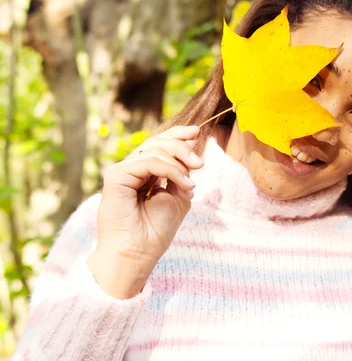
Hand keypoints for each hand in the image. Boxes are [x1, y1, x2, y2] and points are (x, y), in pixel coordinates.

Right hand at [87, 125, 202, 297]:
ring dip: (179, 163)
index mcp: (144, 174)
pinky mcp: (116, 176)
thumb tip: (191, 150)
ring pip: (154, 149)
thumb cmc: (156, 231)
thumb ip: (182, 174)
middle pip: (157, 142)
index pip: (159, 145)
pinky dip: (171, 170)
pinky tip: (184, 185)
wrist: (138, 253)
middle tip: (200, 163)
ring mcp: (123, 171)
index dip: (177, 135)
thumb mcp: (178, 197)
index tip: (196, 132)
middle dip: (181, 146)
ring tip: (190, 185)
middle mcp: (132, 170)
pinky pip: (149, 162)